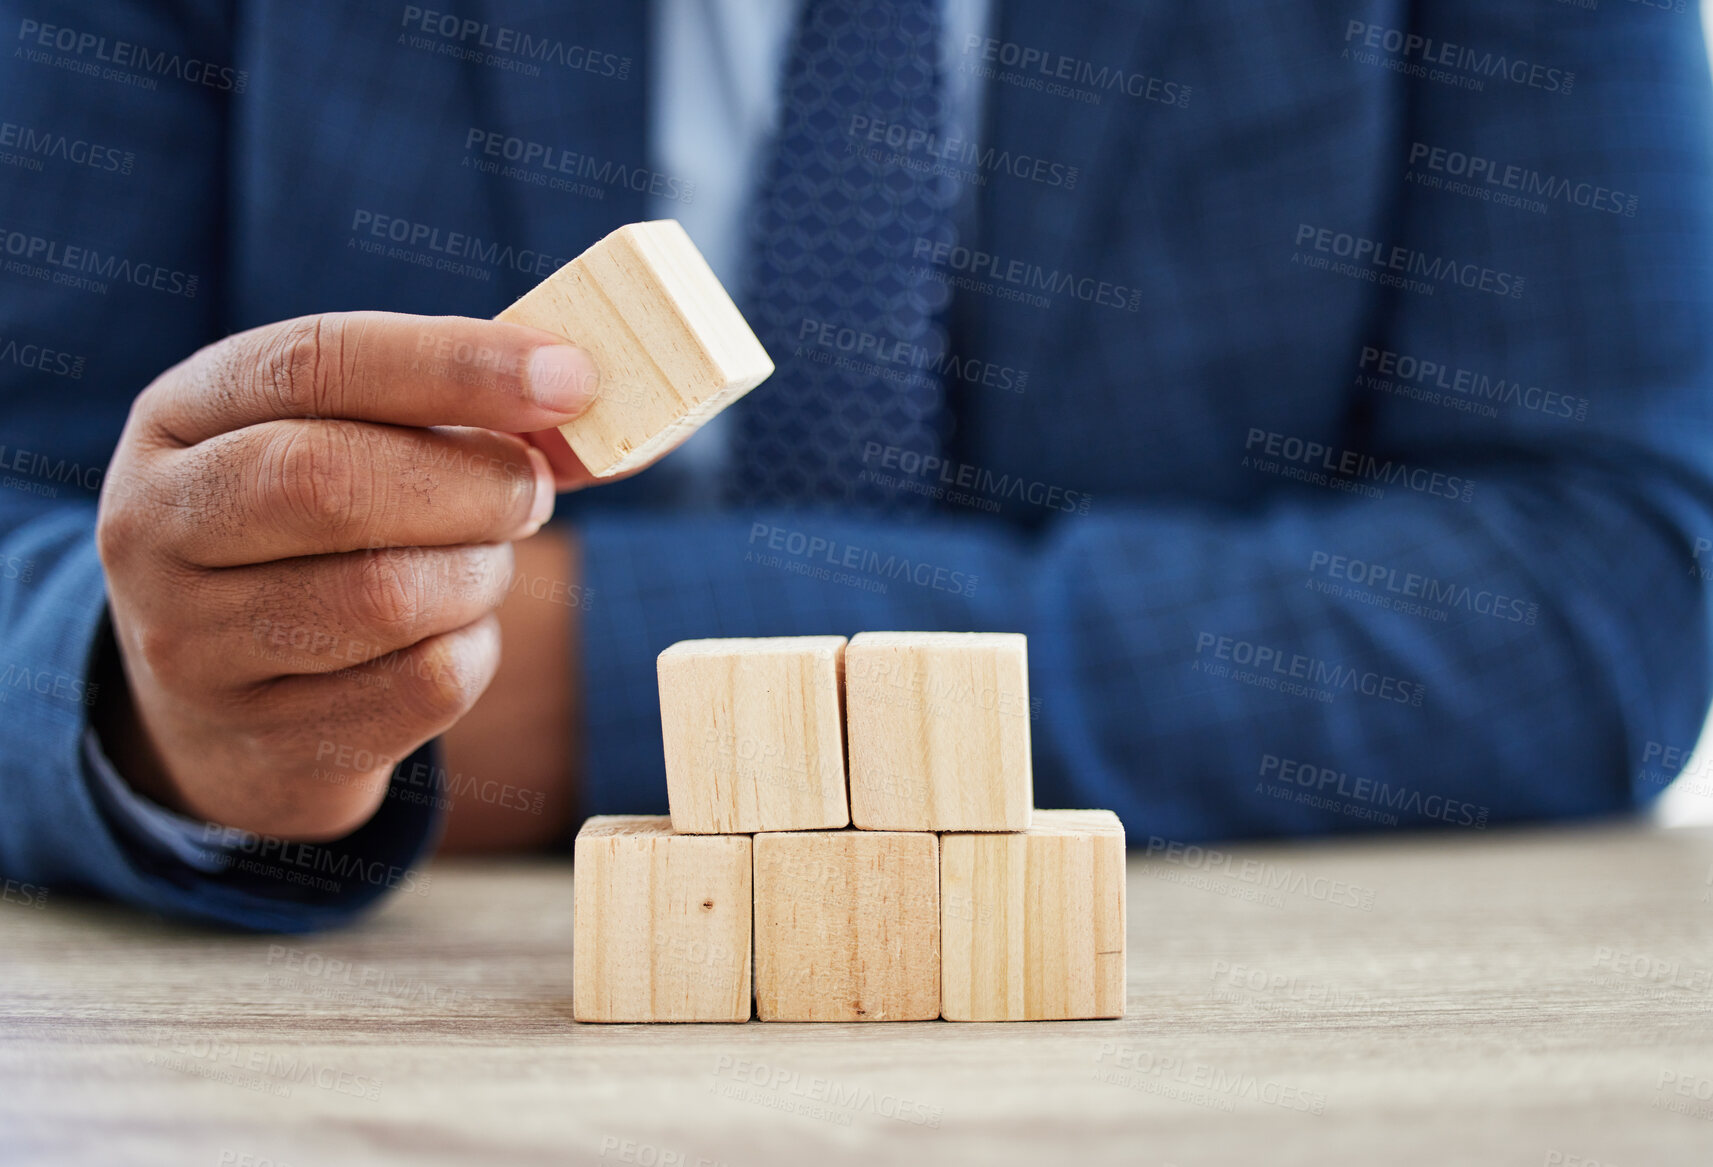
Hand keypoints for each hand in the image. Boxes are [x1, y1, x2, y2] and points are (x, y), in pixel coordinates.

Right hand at [93, 311, 598, 840]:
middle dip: (472, 483)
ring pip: (388, 596)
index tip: (567, 380)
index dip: (454, 364)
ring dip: (480, 573)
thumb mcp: (341, 441)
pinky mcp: (266, 738)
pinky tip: (455, 632)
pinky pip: (424, 685)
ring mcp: (194, 644)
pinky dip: (474, 648)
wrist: (227, 705)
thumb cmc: (311, 535)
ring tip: (481, 562)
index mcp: (180, 415)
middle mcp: (156, 526)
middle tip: (533, 491)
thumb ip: (446, 407)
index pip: (314, 363)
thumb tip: (579, 391)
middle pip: (331, 483)